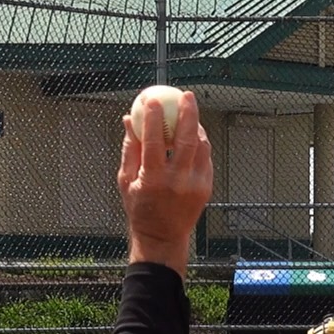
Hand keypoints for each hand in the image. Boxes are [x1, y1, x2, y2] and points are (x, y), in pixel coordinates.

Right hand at [117, 90, 213, 277]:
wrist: (163, 237)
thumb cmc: (140, 208)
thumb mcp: (126, 181)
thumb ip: (129, 149)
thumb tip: (127, 119)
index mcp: (153, 179)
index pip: (154, 141)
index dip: (153, 118)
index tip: (151, 99)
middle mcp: (177, 181)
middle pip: (186, 139)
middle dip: (188, 113)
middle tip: (185, 95)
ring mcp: (195, 185)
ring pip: (201, 147)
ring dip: (197, 127)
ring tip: (190, 113)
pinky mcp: (206, 188)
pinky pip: (205, 159)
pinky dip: (200, 144)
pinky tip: (194, 134)